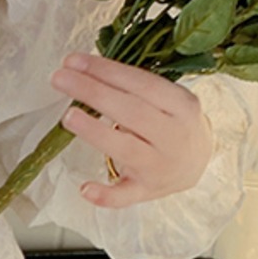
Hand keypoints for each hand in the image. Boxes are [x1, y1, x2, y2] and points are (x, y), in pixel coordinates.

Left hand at [49, 53, 211, 207]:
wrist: (197, 163)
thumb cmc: (172, 123)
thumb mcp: (168, 99)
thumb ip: (134, 88)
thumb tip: (83, 70)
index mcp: (182, 105)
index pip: (141, 83)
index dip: (105, 70)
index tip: (73, 61)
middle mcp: (174, 136)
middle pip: (132, 111)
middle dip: (93, 93)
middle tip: (59, 79)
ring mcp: (161, 167)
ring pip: (127, 149)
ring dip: (95, 132)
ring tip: (68, 116)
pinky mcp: (146, 191)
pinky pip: (125, 197)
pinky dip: (105, 195)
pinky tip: (84, 188)